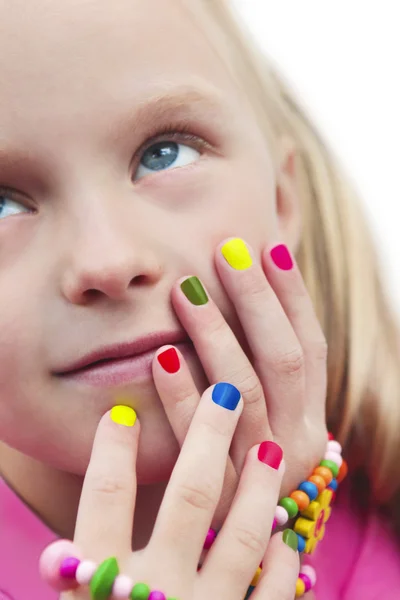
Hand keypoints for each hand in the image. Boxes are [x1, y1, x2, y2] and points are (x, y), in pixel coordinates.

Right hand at [41, 383, 298, 599]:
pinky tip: (290, 534)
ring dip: (259, 486)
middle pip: (189, 495)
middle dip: (205, 435)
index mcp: (101, 589)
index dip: (113, 449)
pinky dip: (285, 559)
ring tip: (269, 446)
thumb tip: (56, 557)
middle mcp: (158, 594)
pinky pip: (274, 592)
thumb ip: (69, 593)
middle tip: (222, 388)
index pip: (105, 499)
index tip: (121, 414)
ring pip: (244, 534)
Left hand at [157, 238, 327, 528]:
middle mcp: (298, 442)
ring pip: (246, 391)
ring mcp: (264, 473)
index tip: (268, 244)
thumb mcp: (266, 420)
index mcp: (311, 417)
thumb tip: (246, 295)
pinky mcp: (223, 496)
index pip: (310, 345)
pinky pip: (203, 438)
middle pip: (282, 358)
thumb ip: (260, 371)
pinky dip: (184, 393)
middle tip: (227, 249)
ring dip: (217, 335)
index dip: (292, 294)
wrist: (229, 548)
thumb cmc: (239, 462)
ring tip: (184, 290)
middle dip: (256, 300)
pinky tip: (163, 353)